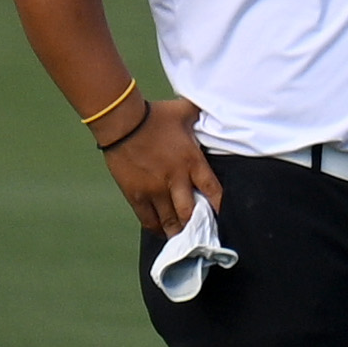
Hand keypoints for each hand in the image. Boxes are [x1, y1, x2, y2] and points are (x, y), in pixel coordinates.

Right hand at [100, 100, 215, 242]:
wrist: (122, 123)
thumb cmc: (155, 115)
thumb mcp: (185, 112)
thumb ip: (200, 115)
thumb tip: (212, 106)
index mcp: (192, 162)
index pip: (214, 191)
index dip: (220, 206)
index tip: (224, 217)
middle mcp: (176, 180)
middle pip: (191, 213)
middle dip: (197, 226)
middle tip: (203, 235)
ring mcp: (155, 190)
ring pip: (170, 221)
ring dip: (178, 231)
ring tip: (184, 240)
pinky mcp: (136, 195)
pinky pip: (148, 220)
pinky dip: (156, 228)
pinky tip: (161, 232)